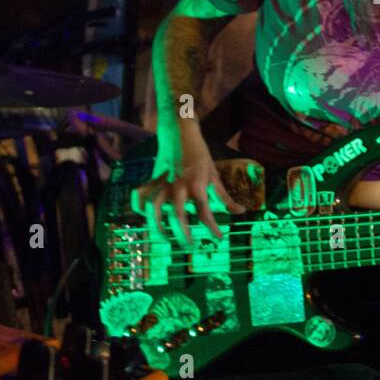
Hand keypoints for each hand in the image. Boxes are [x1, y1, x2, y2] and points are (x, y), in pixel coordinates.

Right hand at [144, 119, 245, 245]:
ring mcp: (163, 183)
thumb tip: (240, 212)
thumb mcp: (215, 175)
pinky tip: (142, 216)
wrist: (180, 132)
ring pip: (156, 208)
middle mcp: (179, 186)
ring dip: (158, 225)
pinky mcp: (153, 180)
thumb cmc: (200, 155)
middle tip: (190, 247)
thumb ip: (224, 197)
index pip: (205, 211)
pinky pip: (143, 195)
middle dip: (183, 233)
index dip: (213, 228)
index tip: (219, 239)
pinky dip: (139, 206)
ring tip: (164, 239)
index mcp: (197, 184)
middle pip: (178, 214)